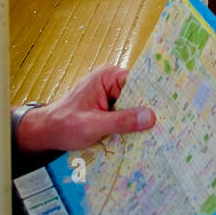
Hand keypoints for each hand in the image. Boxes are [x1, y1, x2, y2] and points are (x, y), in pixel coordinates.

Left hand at [15, 65, 154, 154]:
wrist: (45, 133)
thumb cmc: (64, 125)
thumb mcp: (93, 125)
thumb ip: (121, 121)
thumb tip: (150, 117)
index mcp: (107, 76)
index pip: (139, 82)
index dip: (153, 95)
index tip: (170, 109)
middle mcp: (111, 82)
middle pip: (138, 95)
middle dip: (148, 110)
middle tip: (168, 127)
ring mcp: (110, 95)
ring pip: (133, 107)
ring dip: (139, 121)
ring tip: (159, 135)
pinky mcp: (108, 108)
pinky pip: (125, 115)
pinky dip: (130, 127)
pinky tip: (142, 138)